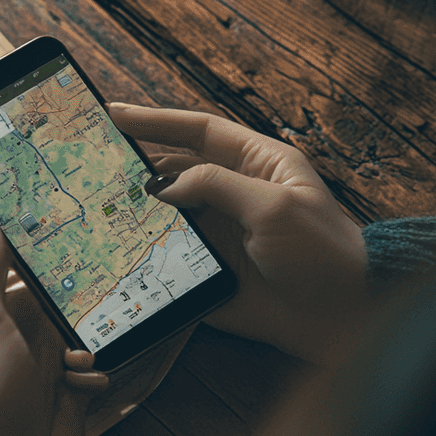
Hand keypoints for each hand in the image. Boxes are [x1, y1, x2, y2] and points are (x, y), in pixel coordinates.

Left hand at [0, 212, 107, 435]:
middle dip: (62, 297)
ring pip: (67, 327)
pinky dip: (86, 372)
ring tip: (69, 361)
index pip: (1, 267)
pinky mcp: (57, 389)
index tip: (59, 230)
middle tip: (82, 289)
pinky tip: (76, 384)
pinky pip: (83, 365)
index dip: (30, 253)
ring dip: (76, 341)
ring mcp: (28, 363)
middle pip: (40, 295)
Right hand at [108, 104, 367, 363]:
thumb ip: (215, 185)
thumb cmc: (323, 254)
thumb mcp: (274, 206)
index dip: (155, 120)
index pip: (198, 131)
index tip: (114, 114)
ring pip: (165, 214)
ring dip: (134, 209)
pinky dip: (142, 252)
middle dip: (135, 164)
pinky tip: (115, 249)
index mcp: (257, 164)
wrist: (343, 320)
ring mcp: (220, 233)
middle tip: (92, 160)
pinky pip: (168, 256)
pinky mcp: (209, 271)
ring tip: (95, 202)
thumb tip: (162, 185)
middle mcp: (233, 194)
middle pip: (174, 169)